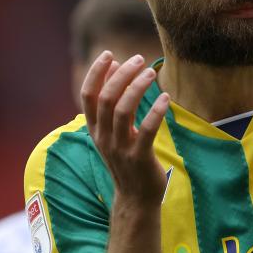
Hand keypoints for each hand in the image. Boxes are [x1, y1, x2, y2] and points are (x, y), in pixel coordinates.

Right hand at [81, 51, 170, 205]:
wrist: (135, 198)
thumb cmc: (126, 159)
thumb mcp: (113, 132)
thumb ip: (112, 103)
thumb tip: (115, 67)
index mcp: (94, 130)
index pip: (88, 96)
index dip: (96, 73)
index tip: (110, 54)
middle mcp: (103, 138)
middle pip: (106, 99)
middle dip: (122, 75)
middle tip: (139, 60)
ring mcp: (120, 148)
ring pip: (123, 110)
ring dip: (137, 87)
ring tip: (151, 72)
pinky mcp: (139, 157)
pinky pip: (146, 130)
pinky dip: (155, 111)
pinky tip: (165, 97)